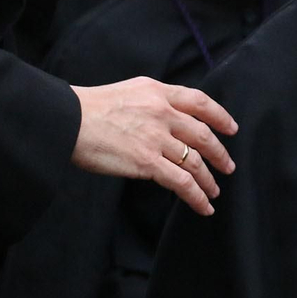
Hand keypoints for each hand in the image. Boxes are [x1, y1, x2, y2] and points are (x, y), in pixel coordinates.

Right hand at [71, 78, 238, 215]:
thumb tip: (169, 121)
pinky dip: (197, 196)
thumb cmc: (88, 109)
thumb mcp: (128, 92)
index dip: (220, 116)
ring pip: (196, 161)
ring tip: (214, 191)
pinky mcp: (148, 162)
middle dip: (220, 153)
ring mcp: (157, 137)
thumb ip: (152, 102)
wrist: (65, 120)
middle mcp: (162, 112)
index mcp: (157, 92)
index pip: (199, 101)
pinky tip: (203, 206)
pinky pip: (182, 182)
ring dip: (209, 180)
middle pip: (203, 135)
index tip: (231, 128)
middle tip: (228, 166)